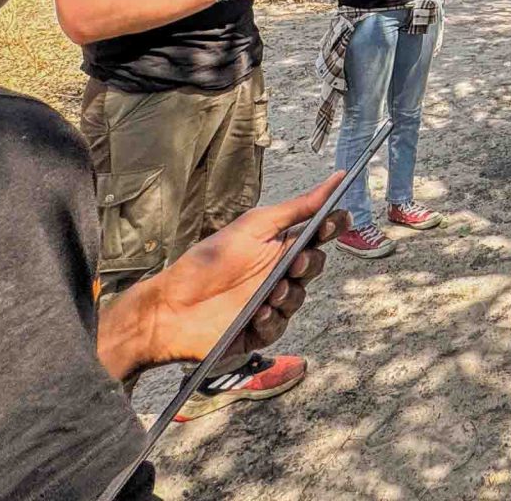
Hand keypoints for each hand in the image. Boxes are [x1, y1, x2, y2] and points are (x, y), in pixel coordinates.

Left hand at [143, 174, 348, 366]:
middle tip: (296, 261)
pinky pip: (279, 326)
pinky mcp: (259, 330)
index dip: (332, 226)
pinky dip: (271, 319)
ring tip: (270, 292)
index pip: (317, 235)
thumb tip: (335, 179)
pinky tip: (257, 313)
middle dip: (310, 263)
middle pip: (314, 266)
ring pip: (299, 298)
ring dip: (289, 294)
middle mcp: (277, 273)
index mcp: (277, 245)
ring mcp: (269, 302)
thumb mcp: (254, 227)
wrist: (170, 306)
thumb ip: (297, 208)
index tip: (340, 219)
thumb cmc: (207, 262)